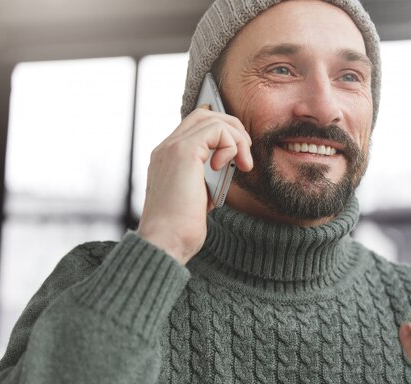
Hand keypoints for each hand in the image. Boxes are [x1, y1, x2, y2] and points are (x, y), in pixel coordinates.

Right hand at [137, 105, 252, 263]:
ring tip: (244, 164)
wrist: (166, 242)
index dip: (222, 133)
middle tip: (245, 157)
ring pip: (213, 119)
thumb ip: (208, 176)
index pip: (196, 126)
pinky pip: (217, 130)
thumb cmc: (182, 229)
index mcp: (167, 157)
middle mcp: (166, 148)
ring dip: (237, 139)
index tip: (237, 156)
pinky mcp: (183, 152)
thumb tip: (229, 165)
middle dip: (233, 129)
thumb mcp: (199, 196)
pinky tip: (227, 168)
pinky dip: (231, 145)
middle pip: (205, 114)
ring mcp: (172, 147)